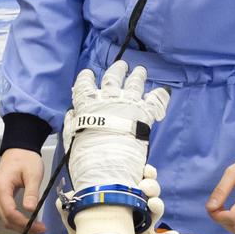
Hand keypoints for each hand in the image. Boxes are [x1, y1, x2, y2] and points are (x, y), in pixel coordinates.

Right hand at [0, 149, 46, 233]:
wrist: (19, 149)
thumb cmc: (25, 158)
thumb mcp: (33, 174)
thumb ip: (31, 192)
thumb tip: (31, 209)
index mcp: (1, 187)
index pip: (10, 213)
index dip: (24, 223)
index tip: (39, 226)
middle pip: (6, 219)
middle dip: (23, 227)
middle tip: (41, 229)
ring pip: (6, 218)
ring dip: (20, 226)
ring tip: (37, 227)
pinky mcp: (2, 197)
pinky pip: (7, 213)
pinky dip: (17, 220)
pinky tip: (29, 221)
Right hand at [63, 61, 168, 190]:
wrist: (107, 167)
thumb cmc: (85, 158)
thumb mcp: (71, 139)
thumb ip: (72, 123)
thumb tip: (72, 113)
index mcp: (87, 103)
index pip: (85, 84)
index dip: (86, 78)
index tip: (88, 74)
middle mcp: (108, 99)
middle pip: (113, 78)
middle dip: (117, 70)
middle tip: (121, 65)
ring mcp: (128, 104)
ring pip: (134, 84)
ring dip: (137, 76)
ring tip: (139, 70)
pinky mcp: (144, 114)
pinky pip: (155, 101)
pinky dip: (159, 96)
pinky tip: (163, 91)